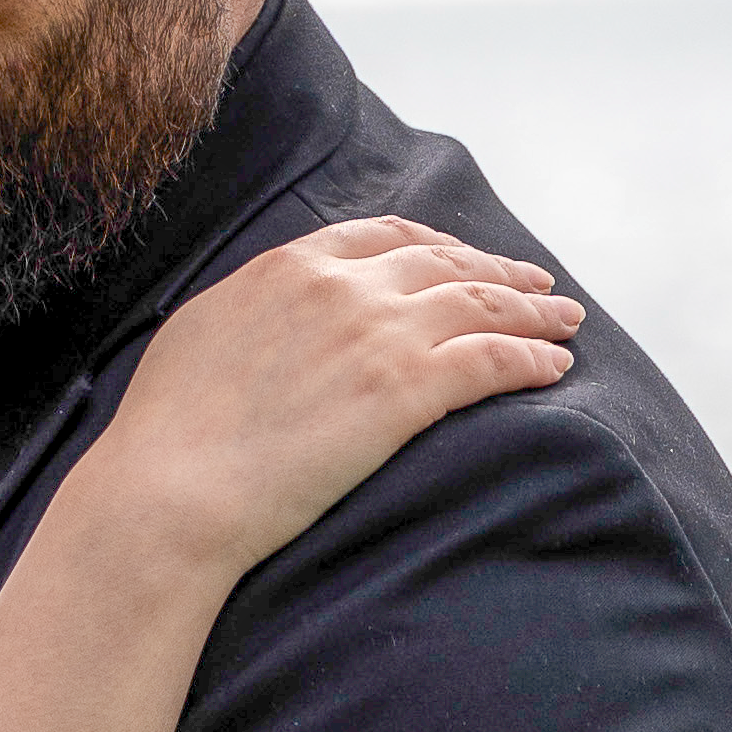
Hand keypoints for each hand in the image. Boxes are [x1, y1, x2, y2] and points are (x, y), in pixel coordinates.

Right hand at [108, 215, 579, 588]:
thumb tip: (262, 322)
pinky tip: (555, 367)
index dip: (439, 247)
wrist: (167, 494)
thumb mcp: (199, 340)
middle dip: (501, 273)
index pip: (386, 237)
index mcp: (290, 267)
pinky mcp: (404, 392)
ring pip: (481, 305)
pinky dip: (530, 359)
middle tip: (540, 286)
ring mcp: (377, 335)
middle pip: (447, 265)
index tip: (464, 260)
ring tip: (566, 323)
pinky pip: (490, 362)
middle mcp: (342, 287)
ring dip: (533, 312)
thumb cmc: (164, 440)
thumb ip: (249, 314)